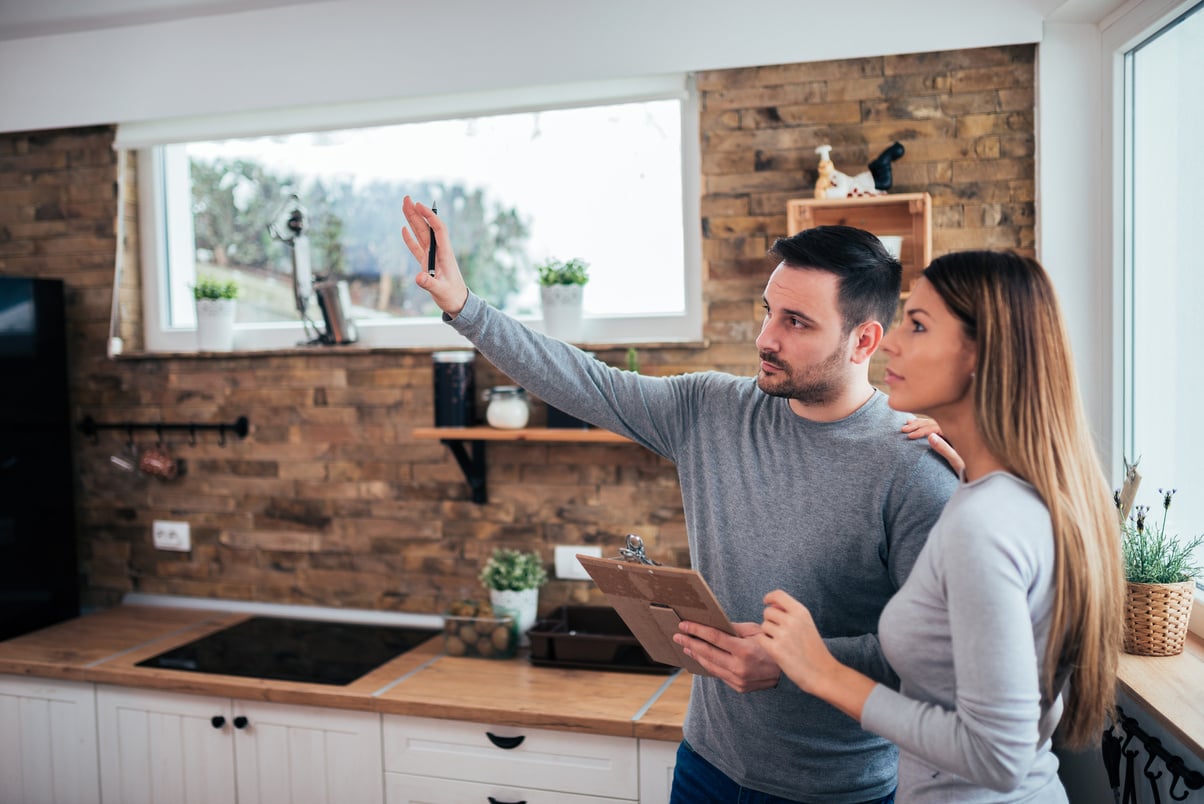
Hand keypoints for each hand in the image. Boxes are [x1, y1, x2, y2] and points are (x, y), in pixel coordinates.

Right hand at [401, 196, 468, 315]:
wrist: (458, 303)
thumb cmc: (453, 297)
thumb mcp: (441, 291)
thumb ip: (429, 284)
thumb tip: (418, 277)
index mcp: (445, 254)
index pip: (438, 230)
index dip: (429, 216)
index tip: (419, 205)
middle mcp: (438, 252)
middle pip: (426, 228)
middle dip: (417, 212)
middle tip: (407, 198)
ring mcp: (432, 257)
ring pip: (421, 234)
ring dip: (412, 220)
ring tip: (404, 206)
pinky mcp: (427, 264)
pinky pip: (417, 247)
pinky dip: (410, 238)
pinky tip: (404, 229)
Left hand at [673, 621, 780, 692]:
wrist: (786, 672)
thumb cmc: (771, 646)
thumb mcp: (756, 631)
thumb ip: (735, 628)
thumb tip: (714, 624)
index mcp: (744, 650)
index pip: (714, 638)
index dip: (697, 630)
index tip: (684, 625)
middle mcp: (740, 667)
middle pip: (707, 653)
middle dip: (690, 643)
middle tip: (677, 636)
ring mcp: (738, 679)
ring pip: (710, 666)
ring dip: (696, 655)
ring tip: (685, 646)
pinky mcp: (738, 687)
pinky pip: (718, 674)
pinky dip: (708, 665)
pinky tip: (700, 657)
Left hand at [758, 590, 833, 695]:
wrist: (823, 673)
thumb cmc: (814, 650)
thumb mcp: (807, 625)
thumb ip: (791, 614)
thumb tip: (771, 606)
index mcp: (801, 612)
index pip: (778, 595)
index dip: (769, 597)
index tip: (766, 602)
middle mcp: (792, 620)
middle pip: (768, 612)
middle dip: (770, 621)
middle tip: (779, 633)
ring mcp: (783, 634)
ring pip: (764, 626)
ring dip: (768, 634)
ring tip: (782, 643)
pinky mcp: (776, 649)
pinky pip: (760, 639)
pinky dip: (765, 644)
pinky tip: (777, 650)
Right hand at [901, 417, 964, 474]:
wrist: (981, 472)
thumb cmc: (970, 468)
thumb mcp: (957, 461)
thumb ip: (944, 449)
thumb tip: (929, 436)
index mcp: (958, 432)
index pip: (935, 427)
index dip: (921, 431)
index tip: (909, 436)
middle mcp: (957, 428)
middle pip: (933, 422)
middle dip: (917, 425)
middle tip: (903, 429)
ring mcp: (955, 430)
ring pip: (934, 422)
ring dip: (920, 423)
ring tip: (907, 423)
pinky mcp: (952, 434)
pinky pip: (937, 425)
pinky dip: (926, 424)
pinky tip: (918, 422)